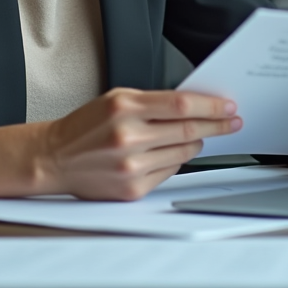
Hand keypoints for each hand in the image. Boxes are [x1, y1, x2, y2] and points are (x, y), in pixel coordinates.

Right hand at [35, 88, 241, 200]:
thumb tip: (192, 105)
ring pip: (184, 153)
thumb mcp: (115, 99)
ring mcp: (131, 165)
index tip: (228, 106)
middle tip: (232, 121)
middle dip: (216, 125)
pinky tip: (172, 152)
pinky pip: (170, 171)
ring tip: (202, 136)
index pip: (181, 104)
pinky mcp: (133, 188)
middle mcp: (128, 137)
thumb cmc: (85, 126)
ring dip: (198, 143)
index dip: (210, 105)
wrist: (55, 158)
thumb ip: (152, 102)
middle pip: (188, 129)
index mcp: (124, 108)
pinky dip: (177, 160)